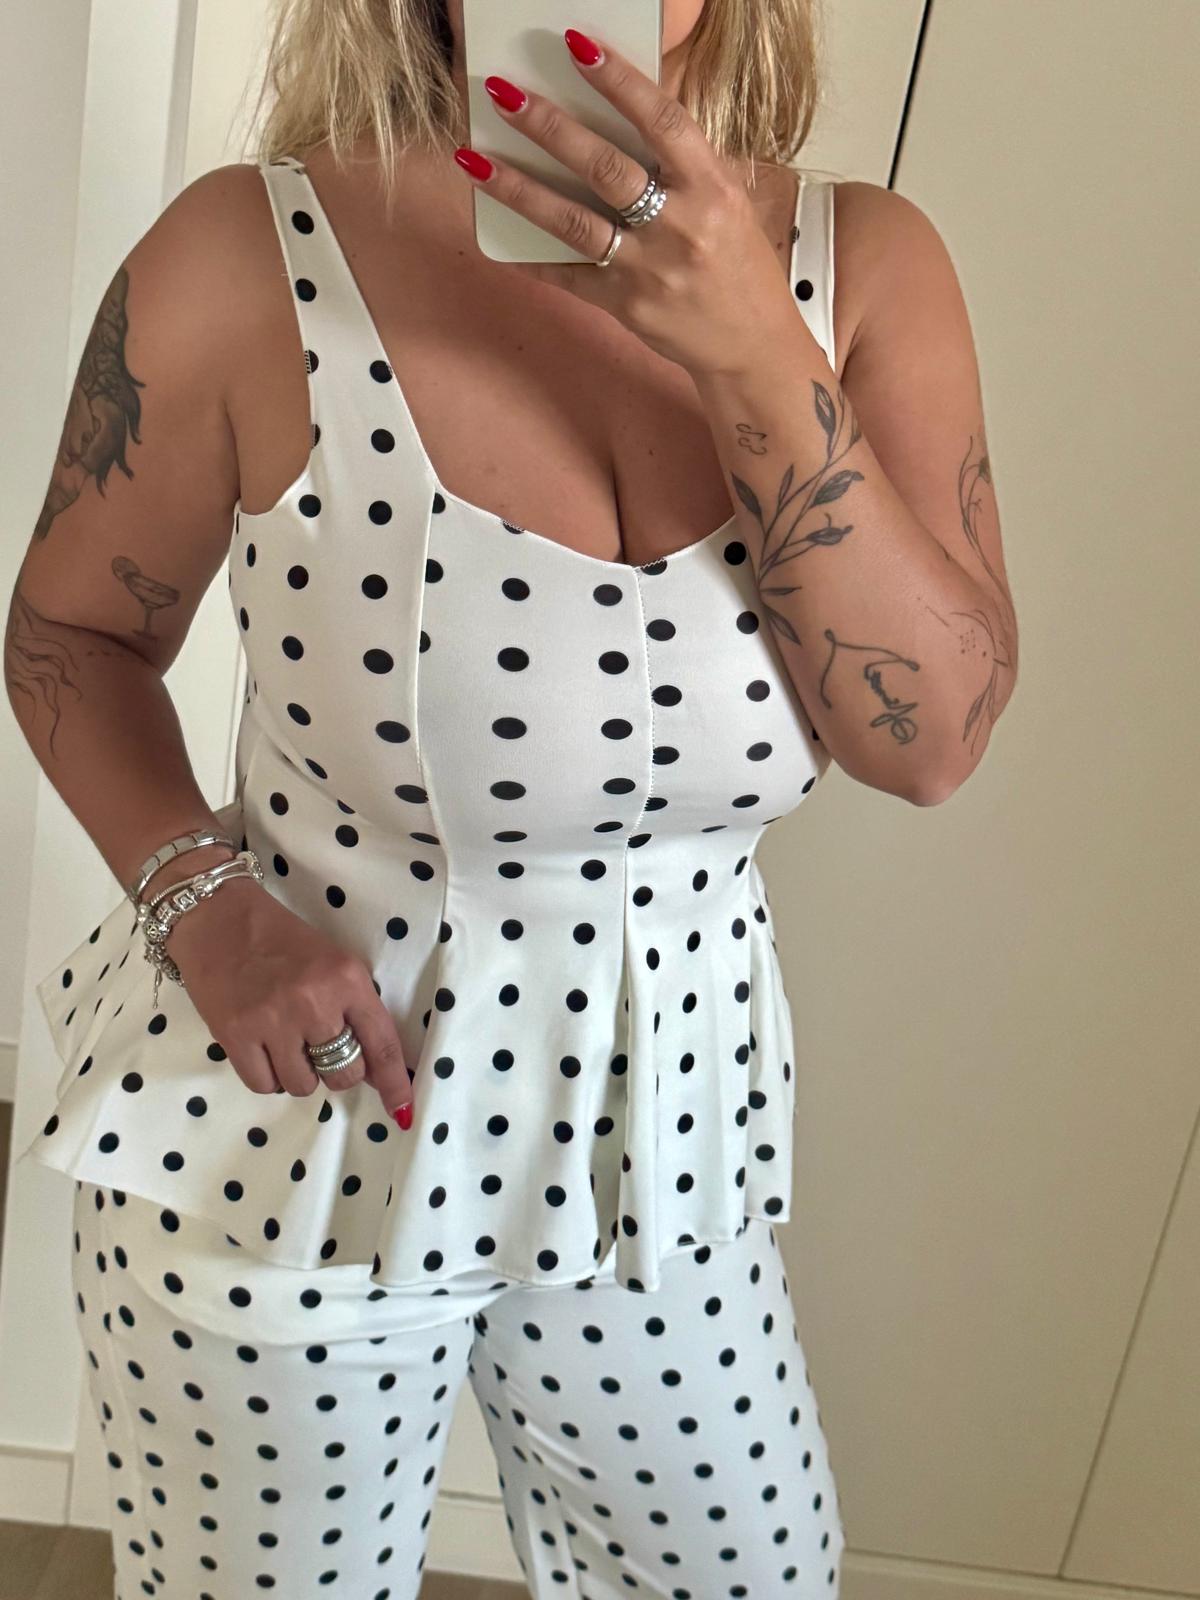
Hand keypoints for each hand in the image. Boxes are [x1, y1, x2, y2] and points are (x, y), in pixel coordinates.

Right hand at [165, 878, 413, 1126]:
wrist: (217, 917)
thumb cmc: (281, 940)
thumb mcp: (332, 963)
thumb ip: (355, 1012)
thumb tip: (377, 1071)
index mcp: (347, 978)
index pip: (382, 1044)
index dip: (395, 1082)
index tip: (402, 1110)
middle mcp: (315, 1002)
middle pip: (345, 1074)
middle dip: (337, 1070)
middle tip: (319, 1047)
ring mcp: (273, 1020)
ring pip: (304, 1086)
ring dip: (299, 1074)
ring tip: (286, 1043)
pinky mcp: (235, 1035)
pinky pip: (266, 1086)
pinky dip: (269, 1077)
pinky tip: (263, 1050)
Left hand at [455, 26, 792, 377]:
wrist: (754, 346)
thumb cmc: (739, 267)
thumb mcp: (727, 203)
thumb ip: (682, 166)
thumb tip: (621, 121)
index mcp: (710, 188)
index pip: (661, 121)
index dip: (619, 81)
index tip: (577, 46)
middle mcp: (679, 225)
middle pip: (604, 167)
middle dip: (548, 126)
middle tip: (503, 93)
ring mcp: (648, 269)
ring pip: (573, 221)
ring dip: (519, 189)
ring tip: (475, 160)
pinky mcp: (626, 306)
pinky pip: (568, 276)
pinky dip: (531, 260)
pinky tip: (497, 243)